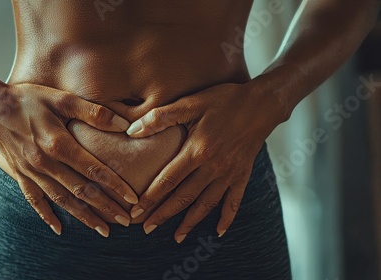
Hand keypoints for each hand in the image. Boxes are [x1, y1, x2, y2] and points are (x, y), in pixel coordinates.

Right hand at [0, 81, 137, 236]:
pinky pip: (34, 199)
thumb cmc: (29, 98)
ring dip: (84, 217)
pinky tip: (59, 229)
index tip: (132, 199)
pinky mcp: (20, 174)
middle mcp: (45, 163)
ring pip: (62, 200)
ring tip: (103, 230)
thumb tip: (124, 123)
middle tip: (126, 221)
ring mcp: (31, 172)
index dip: (115, 186)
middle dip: (106, 208)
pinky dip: (46, 215)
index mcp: (58, 144)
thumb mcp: (62, 98)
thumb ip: (94, 112)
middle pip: (81, 191)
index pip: (94, 171)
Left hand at [126, 83, 283, 241]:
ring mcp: (229, 174)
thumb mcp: (191, 103)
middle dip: (163, 215)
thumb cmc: (224, 100)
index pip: (167, 181)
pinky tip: (218, 232)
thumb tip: (132, 131)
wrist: (263, 103)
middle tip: (146, 229)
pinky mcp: (242, 174)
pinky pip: (234, 202)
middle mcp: (213, 168)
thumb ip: (161, 117)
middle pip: (183, 197)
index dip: (150, 198)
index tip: (135, 213)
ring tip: (176, 238)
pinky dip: (226, 218)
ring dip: (190, 222)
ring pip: (206, 204)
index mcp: (197, 151)